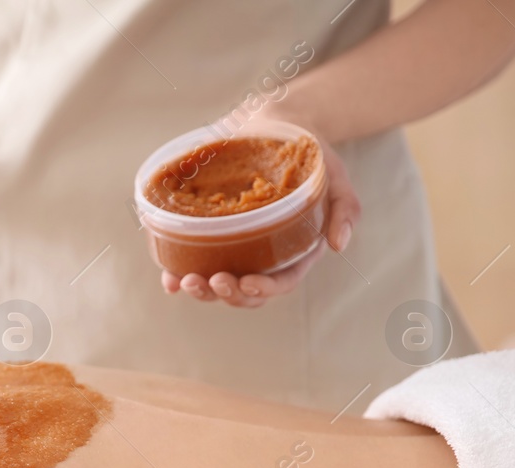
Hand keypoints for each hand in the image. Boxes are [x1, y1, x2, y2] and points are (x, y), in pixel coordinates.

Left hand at [161, 140, 360, 308]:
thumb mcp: (335, 176)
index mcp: (294, 251)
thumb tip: (339, 244)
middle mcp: (263, 256)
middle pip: (245, 292)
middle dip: (227, 294)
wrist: (275, 125)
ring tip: (186, 281)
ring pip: (217, 283)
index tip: (248, 282)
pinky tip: (169, 279)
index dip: (265, 289)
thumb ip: (345, 208)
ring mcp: (235, 248)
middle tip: (212, 280)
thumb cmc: (309, 155)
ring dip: (201, 290)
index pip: (282, 281)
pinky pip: (192, 261)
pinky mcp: (210, 235)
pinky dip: (178, 275)